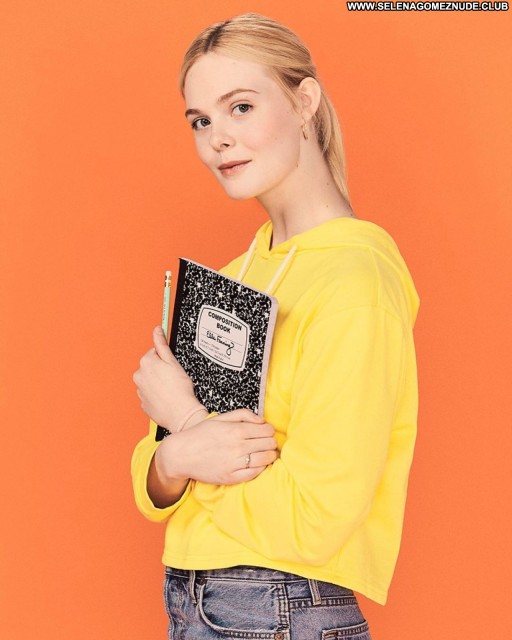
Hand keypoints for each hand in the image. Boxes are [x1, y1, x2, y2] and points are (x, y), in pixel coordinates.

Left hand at [133, 326, 206, 430]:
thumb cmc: (180, 389)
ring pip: (150, 381)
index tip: (172, 367)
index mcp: (145, 363)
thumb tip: (157, 330)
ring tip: (171, 388)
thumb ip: (162, 344)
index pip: (154, 353)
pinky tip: (167, 396)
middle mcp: (139, 376)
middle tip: (173, 377)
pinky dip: (157, 395)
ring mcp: (140, 391)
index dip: (165, 359)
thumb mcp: (173, 361)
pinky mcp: (143, 403)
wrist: (181, 413)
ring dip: (158, 383)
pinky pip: (150, 395)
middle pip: (150, 367)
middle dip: (160, 370)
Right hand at [154, 409, 278, 485]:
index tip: (267, 432)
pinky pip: (255, 474)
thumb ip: (243, 414)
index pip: (267, 430)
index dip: (270, 431)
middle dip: (271, 442)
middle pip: (268, 444)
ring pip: (265, 459)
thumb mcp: (221, 418)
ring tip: (267, 453)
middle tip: (267, 443)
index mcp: (236, 430)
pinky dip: (261, 468)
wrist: (181, 454)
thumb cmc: (201, 434)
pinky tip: (259, 464)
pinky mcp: (231, 477)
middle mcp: (237, 447)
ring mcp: (234, 463)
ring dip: (270, 455)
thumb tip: (262, 420)